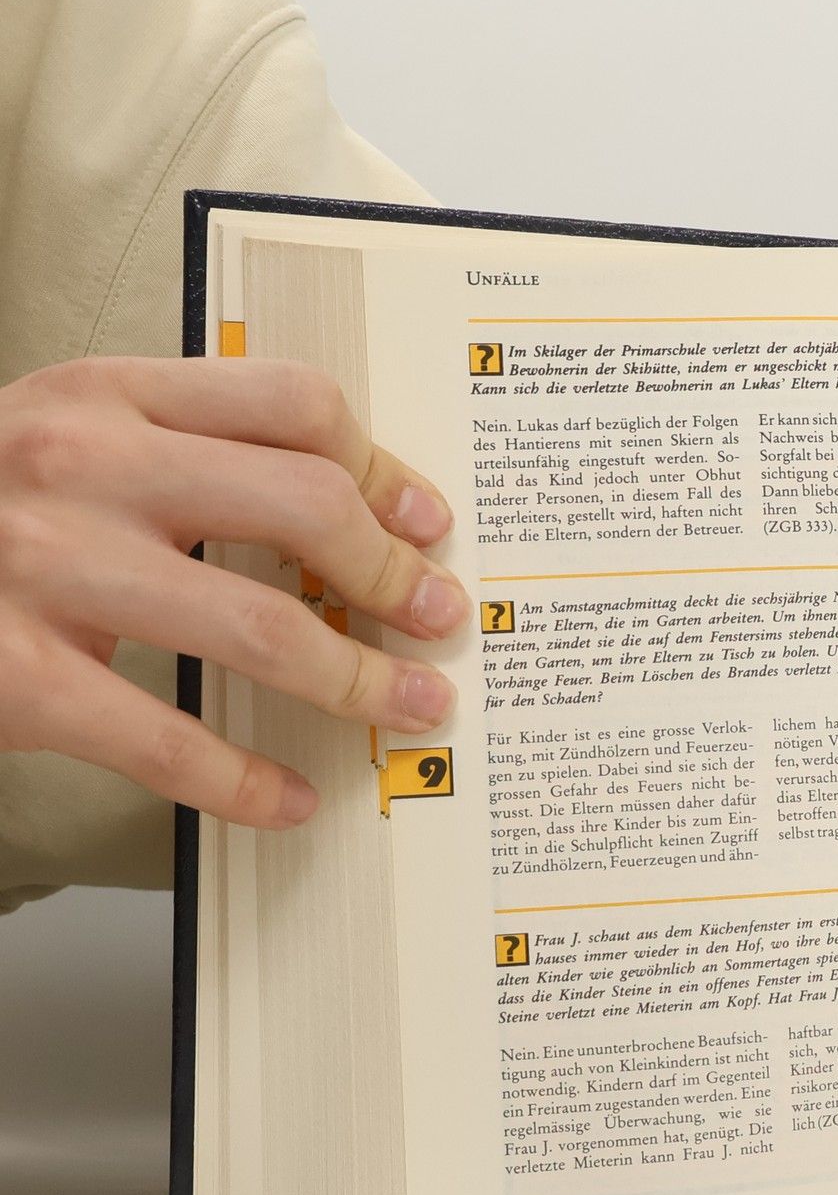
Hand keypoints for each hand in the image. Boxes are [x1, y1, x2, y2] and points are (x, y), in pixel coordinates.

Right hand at [0, 356, 469, 827]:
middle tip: (437, 619)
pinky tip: (286, 800)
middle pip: (302, 505)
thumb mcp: (70, 442)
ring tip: (411, 706)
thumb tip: (356, 513)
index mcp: (105, 394)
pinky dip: (244, 781)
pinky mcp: (15, 677)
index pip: (292, 404)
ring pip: (259, 626)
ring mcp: (42, 569)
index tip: (427, 524)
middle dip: (392, 574)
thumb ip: (188, 450)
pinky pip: (165, 740)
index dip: (383, 469)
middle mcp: (79, 466)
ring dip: (358, 679)